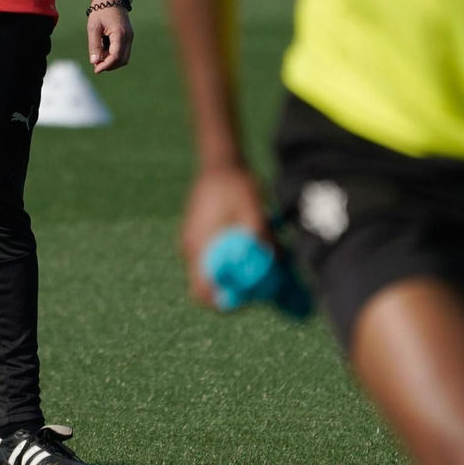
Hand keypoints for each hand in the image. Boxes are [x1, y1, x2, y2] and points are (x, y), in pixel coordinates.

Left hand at [87, 2, 132, 72]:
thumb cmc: (101, 10)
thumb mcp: (93, 27)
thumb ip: (94, 45)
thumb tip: (94, 62)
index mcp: (120, 34)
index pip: (115, 57)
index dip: (106, 66)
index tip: (96, 69)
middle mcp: (128, 36)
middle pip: (122, 60)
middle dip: (110, 65)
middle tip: (96, 65)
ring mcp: (130, 36)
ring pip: (124, 56)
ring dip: (112, 60)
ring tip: (99, 56)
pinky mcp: (128, 35)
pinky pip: (124, 50)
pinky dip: (114, 54)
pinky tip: (104, 49)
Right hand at [180, 165, 269, 306]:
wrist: (219, 162)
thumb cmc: (235, 183)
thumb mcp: (253, 208)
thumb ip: (259, 237)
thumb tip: (272, 264)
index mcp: (198, 245)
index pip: (202, 291)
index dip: (225, 302)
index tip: (251, 297)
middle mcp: (191, 249)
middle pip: (210, 285)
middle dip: (237, 288)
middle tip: (264, 279)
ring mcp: (193, 243)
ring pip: (215, 272)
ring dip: (238, 271)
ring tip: (265, 255)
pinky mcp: (199, 237)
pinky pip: (215, 258)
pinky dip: (234, 258)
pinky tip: (255, 242)